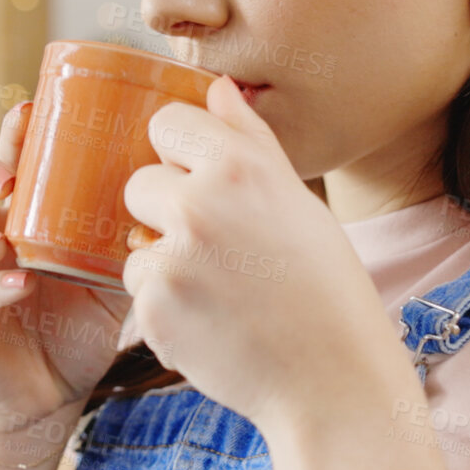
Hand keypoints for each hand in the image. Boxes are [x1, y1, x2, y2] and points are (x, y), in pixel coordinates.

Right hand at [0, 101, 132, 446]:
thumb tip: (183, 187)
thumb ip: (132, 231)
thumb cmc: (83, 320)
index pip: (5, 157)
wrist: (55, 394)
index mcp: (18, 212)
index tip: (32, 110)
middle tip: (8, 176)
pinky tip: (16, 286)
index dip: (12, 132)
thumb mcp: (114, 267)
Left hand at [120, 76, 407, 431]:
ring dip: (164, 264)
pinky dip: (167, 309)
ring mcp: (171, 259)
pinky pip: (139, 293)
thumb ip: (250, 141)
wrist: (333, 381)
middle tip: (218, 248)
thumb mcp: (299, 202)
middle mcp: (199, 204)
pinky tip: (213, 323)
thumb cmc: (326, 288)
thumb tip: (218, 88)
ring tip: (222, 292)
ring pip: (136, 243)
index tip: (201, 179)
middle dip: (166, 212)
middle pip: (138, 183)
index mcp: (240, 167)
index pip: (167, 123)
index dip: (180, 152)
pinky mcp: (152, 310)